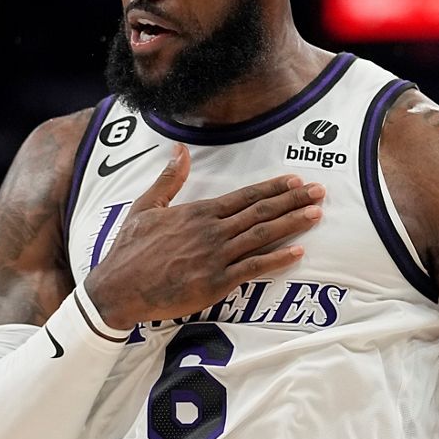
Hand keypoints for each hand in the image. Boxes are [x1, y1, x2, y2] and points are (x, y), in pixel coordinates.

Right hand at [83, 143, 324, 329]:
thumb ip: (169, 180)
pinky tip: (298, 252)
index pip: (245, 196)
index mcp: (198, 212)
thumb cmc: (129, 250)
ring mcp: (215, 257)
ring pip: (262, 236)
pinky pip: (253, 269)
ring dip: (293, 224)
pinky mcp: (215, 283)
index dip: (273, 188)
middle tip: (320, 192)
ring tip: (317, 214)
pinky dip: (277, 260)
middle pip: (261, 212)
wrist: (118, 288)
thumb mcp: (145, 207)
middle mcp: (212, 231)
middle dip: (293, 200)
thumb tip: (180, 150)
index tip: (295, 180)